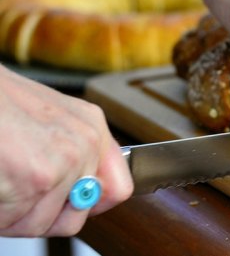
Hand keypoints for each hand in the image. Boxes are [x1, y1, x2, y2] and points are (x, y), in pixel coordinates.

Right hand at [0, 66, 132, 236]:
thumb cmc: (2, 104)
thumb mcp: (50, 117)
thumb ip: (74, 151)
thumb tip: (83, 193)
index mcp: (92, 128)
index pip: (119, 189)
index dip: (89, 208)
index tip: (67, 209)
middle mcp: (85, 145)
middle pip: (73, 219)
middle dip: (39, 216)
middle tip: (15, 197)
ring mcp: (64, 163)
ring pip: (40, 225)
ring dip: (12, 217)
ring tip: (2, 184)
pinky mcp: (36, 178)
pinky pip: (12, 222)